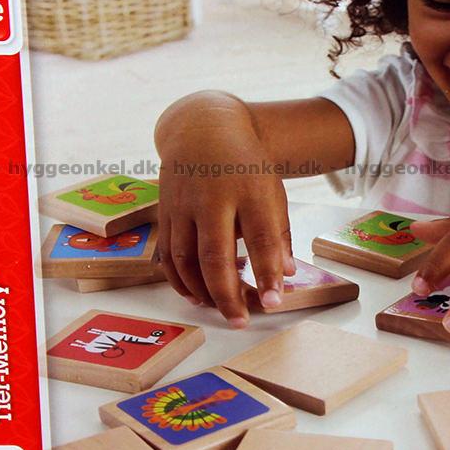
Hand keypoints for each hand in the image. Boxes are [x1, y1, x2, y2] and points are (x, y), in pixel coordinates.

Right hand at [156, 95, 294, 327]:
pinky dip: (178, 281)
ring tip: (219, 309)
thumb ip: (279, 233)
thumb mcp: (271, 190)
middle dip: (228, 294)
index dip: (267, 273)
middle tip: (241, 320)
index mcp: (249, 190)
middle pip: (215, 255)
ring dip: (201, 291)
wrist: (203, 129)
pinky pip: (167, 255)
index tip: (275, 302)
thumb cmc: (245, 165)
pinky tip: (194, 295)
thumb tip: (285, 274)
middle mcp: (213, 197)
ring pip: (186, 259)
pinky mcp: (164, 212)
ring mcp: (184, 205)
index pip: (261, 237)